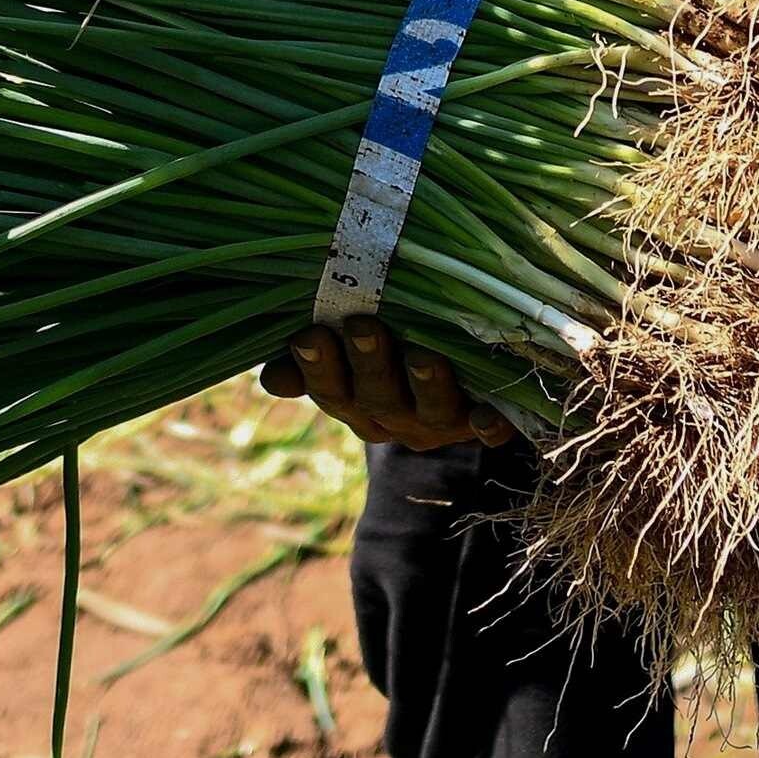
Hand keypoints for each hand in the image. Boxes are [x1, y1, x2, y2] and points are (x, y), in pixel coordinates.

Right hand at [260, 316, 514, 449]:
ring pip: (430, 411)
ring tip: (421, 356)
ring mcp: (441, 424)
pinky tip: (489, 416)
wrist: (467, 390)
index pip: (332, 389)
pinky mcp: (486, 424)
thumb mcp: (351, 359)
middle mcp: (396, 419)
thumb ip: (315, 362)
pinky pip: (489, 430)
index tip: (308, 334)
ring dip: (425, 385)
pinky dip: (488, 425)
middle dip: (369, 364)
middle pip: (378, 399)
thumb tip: (269, 377)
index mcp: (357, 403)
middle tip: (362, 327)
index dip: (319, 367)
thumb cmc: (394, 356)